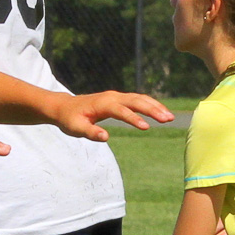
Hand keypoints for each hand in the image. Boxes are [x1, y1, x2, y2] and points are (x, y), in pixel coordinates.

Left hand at [54, 91, 172, 140]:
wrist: (65, 107)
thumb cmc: (70, 119)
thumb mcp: (76, 129)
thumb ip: (90, 133)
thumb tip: (106, 137)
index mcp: (103, 104)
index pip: (122, 111)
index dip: (134, 119)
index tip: (147, 128)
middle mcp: (112, 97)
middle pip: (136, 101)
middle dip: (153, 109)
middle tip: (168, 119)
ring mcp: (116, 96)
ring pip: (140, 98)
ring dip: (155, 106)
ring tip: (170, 117)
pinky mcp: (119, 99)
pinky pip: (138, 100)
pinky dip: (150, 105)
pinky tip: (160, 112)